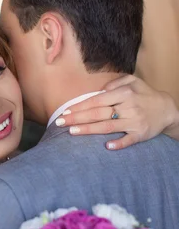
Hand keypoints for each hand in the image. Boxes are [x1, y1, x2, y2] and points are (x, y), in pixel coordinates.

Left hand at [55, 75, 178, 149]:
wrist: (167, 109)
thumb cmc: (144, 94)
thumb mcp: (132, 81)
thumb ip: (114, 83)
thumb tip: (99, 90)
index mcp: (124, 93)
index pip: (96, 100)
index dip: (79, 106)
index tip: (65, 111)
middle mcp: (128, 107)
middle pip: (98, 114)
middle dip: (77, 118)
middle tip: (60, 122)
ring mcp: (134, 121)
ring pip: (107, 127)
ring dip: (89, 130)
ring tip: (72, 132)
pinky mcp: (141, 134)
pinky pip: (128, 140)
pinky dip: (118, 144)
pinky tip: (107, 147)